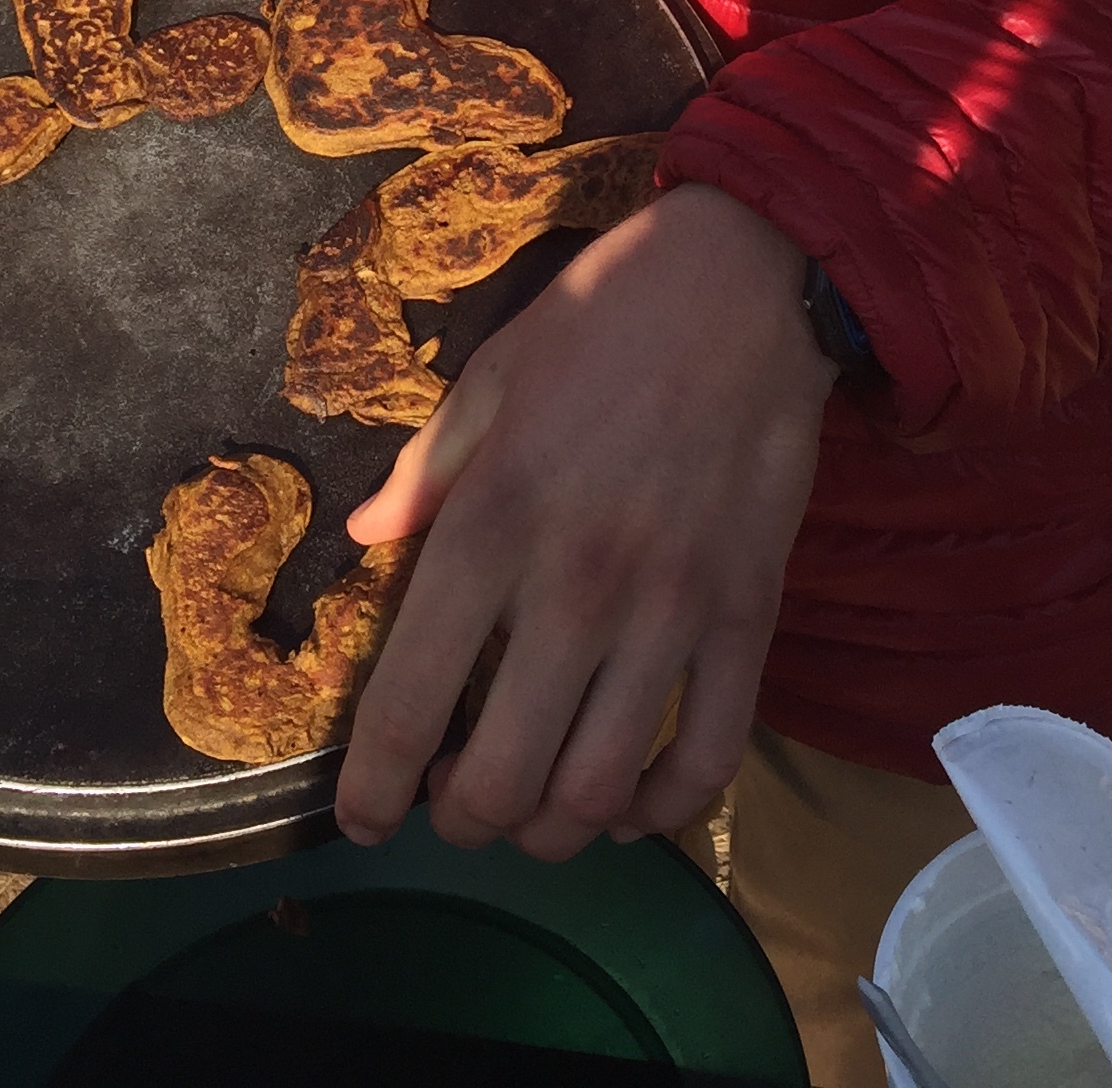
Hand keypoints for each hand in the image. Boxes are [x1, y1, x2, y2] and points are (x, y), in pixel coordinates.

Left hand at [336, 183, 837, 861]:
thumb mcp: (488, 376)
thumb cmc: (602, 319)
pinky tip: (627, 802)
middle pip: (503, 779)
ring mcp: (670, 610)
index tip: (363, 821)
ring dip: (551, 831)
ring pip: (599, 791)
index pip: (412, 701)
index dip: (374, 790)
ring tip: (531, 808)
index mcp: (493, 521)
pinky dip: (660, 809)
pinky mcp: (748, 617)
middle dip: (461, 821)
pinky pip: (708, 758)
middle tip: (453, 804)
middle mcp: (575, 585)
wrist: (745, 281)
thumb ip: (427, 472)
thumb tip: (365, 536)